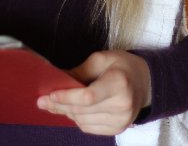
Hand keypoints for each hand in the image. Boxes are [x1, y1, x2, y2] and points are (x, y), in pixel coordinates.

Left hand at [36, 50, 150, 135]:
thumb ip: (79, 71)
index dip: (67, 97)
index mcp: (119, 83)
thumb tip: (57, 80)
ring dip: (66, 113)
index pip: (88, 96)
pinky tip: (72, 110)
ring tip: (54, 104)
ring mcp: (121, 120)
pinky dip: (77, 119)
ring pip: (83, 121)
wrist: (146, 83)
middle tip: (42, 101)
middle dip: (59, 105)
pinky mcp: (118, 129)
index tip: (49, 95)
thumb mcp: (102, 59)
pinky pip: (89, 127)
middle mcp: (122, 105)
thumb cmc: (123, 66)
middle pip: (83, 110)